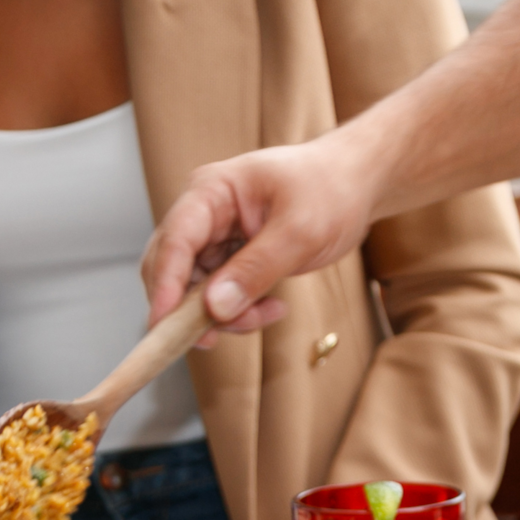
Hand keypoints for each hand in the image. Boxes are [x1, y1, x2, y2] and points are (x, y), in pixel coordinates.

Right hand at [141, 133, 374, 335]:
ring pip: (195, 290)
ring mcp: (216, 237)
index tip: (163, 324)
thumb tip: (216, 307)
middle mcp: (205, 213)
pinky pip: (219, 295)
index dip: (165, 284)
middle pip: (172, 269)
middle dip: (194, 308)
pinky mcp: (232, 258)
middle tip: (223, 335)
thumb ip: (257, 268)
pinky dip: (240, 310)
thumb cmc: (331, 188)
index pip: (174, 240)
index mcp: (211, 191)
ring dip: (224, 314)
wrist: (356, 184)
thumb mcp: (300, 230)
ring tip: (268, 313)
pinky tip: (272, 307)